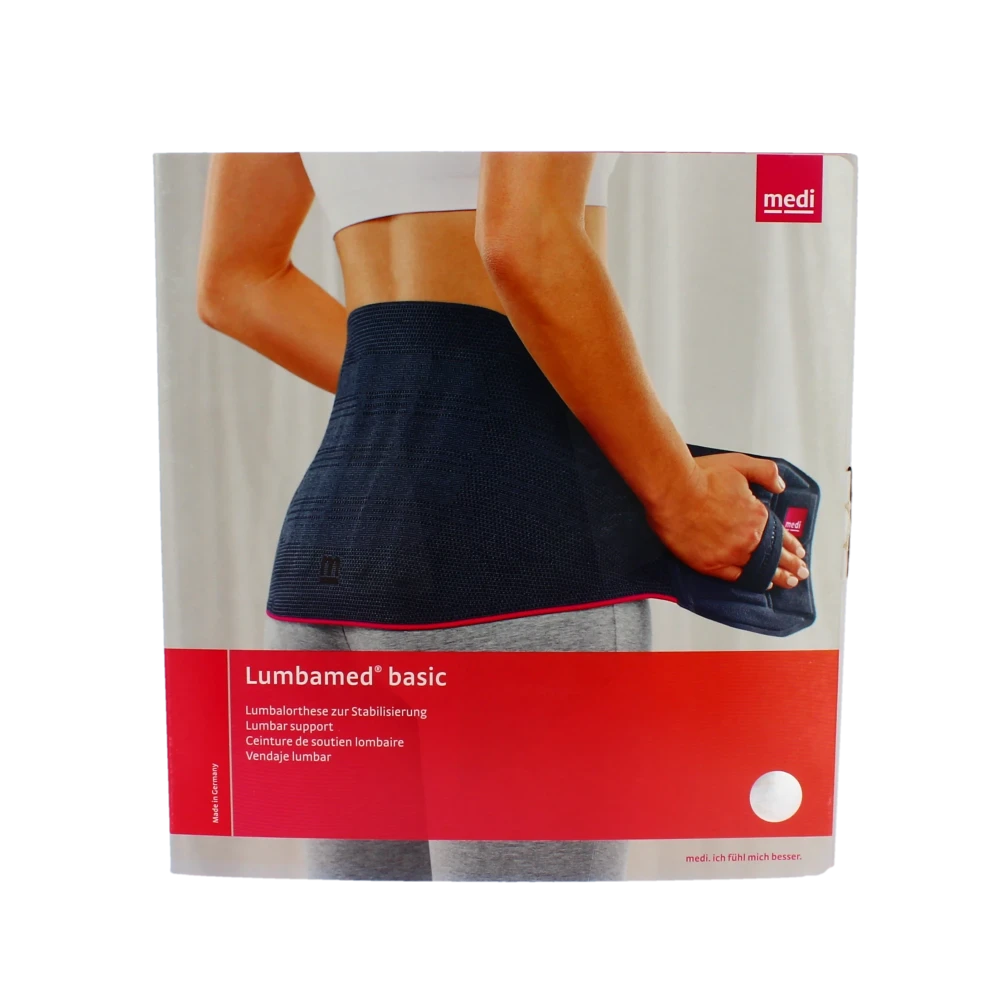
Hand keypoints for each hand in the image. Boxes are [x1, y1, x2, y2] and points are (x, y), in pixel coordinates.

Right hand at [648, 453, 808, 589]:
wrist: (672, 489)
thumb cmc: (700, 475)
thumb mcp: (740, 463)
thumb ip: (765, 472)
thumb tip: (780, 486)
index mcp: (757, 516)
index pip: (780, 535)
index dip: (792, 545)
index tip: (800, 552)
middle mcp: (747, 538)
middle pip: (774, 556)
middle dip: (790, 566)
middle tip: (800, 573)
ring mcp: (729, 554)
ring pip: (758, 569)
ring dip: (775, 576)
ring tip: (786, 582)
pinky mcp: (708, 564)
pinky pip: (734, 577)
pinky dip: (748, 580)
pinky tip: (758, 583)